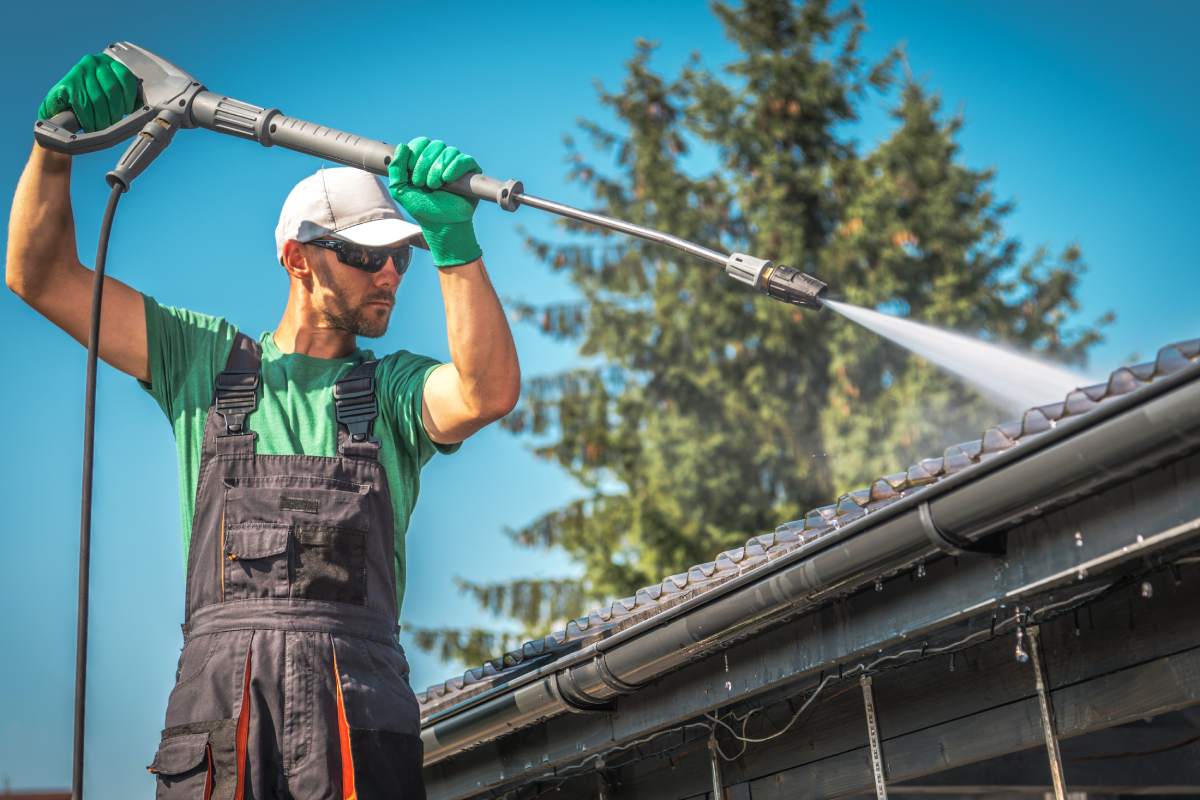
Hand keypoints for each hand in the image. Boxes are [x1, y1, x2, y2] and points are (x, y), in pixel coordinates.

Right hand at [38, 53, 137, 133]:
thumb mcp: (109, 93)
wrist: (58, 110)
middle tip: (113, 123)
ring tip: (102, 127)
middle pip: (113, 90)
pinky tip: (89, 125)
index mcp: (108, 63)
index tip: (128, 111)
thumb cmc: (88, 102)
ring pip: (98, 99)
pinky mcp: (66, 84)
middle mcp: (93, 63)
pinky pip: (83, 105)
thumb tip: (143, 107)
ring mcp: (79, 72)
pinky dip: (88, 119)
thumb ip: (125, 95)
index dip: (130, 98)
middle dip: (115, 112)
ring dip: (102, 118)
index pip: (126, 77)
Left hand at [388, 137, 482, 266]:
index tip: (412, 176)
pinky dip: (454, 168)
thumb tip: (402, 146)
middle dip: (425, 164)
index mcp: (424, 160)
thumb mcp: (400, 190)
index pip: (421, 142)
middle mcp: (441, 159)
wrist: (441, 224)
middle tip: (423, 184)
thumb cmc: (422, 208)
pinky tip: (448, 180)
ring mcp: (456, 164)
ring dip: (438, 169)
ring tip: (436, 186)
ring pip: (449, 151)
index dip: (415, 154)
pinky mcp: (471, 172)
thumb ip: (395, 169)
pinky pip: (464, 159)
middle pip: (434, 145)